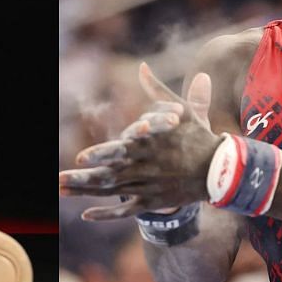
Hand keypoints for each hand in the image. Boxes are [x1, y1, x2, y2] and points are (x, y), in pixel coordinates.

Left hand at [59, 62, 222, 219]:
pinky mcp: (153, 201)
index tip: (81, 159)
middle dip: (82, 179)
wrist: (221, 171)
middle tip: (59, 180)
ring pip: (112, 192)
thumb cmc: (198, 136)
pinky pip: (127, 210)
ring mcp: (149, 187)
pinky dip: (107, 213)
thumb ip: (157, 90)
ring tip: (61, 190)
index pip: (122, 151)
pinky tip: (86, 214)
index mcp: (151, 145)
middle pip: (109, 176)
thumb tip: (142, 66)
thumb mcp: (181, 110)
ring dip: (86, 193)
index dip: (101, 155)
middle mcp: (146, 168)